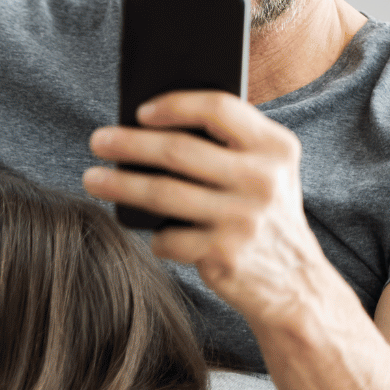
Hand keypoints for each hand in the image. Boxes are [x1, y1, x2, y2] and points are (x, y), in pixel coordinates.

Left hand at [82, 90, 355, 329]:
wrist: (297, 284)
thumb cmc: (264, 215)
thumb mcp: (266, 172)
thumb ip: (228, 145)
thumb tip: (148, 125)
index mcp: (276, 147)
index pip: (218, 108)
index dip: (174, 105)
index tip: (139, 111)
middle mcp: (263, 180)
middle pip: (179, 150)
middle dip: (129, 144)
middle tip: (98, 141)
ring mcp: (243, 218)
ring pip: (163, 193)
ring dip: (120, 185)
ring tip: (92, 179)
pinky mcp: (224, 254)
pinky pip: (168, 238)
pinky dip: (154, 236)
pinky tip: (151, 233)